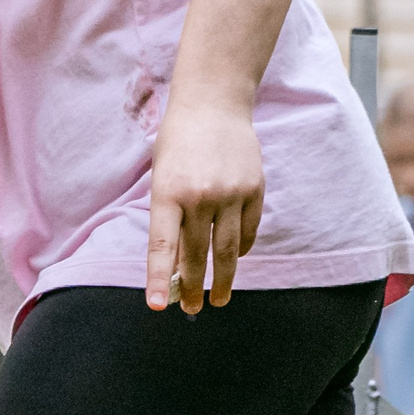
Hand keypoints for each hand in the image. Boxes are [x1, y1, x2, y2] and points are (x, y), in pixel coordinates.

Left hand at [146, 101, 262, 312]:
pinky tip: (235, 260)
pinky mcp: (254, 188)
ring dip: (223, 278)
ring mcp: (231, 192)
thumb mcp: (161, 181)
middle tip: (191, 309)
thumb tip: (176, 265)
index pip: (162, 247)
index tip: (158, 307)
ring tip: (218, 299)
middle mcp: (200, 196)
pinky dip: (241, 249)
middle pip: (197, 254)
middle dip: (192, 286)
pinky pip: (248, 229)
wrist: (214, 105)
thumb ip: (168, 220)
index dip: (159, 279)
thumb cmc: (177, 147)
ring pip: (228, 249)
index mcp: (168, 194)